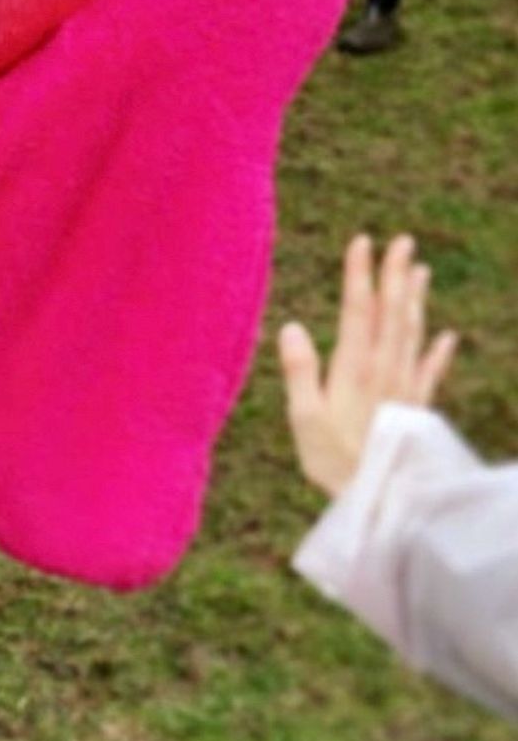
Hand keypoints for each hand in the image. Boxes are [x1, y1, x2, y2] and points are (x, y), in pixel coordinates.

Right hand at [279, 234, 457, 497]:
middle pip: (392, 313)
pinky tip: (448, 337)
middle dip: (396, 275)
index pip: (359, 310)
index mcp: (356, 368)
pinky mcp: (417, 409)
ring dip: (416, 300)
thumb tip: (292, 325)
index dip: (360, 274)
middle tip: (403, 240)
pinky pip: (432, 372)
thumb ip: (301, 371)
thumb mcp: (305, 419)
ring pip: (413, 334)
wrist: (383, 500)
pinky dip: (440, 352)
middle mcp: (386, 370)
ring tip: (422, 270)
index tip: (362, 241)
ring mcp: (405, 388)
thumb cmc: (335, 462)